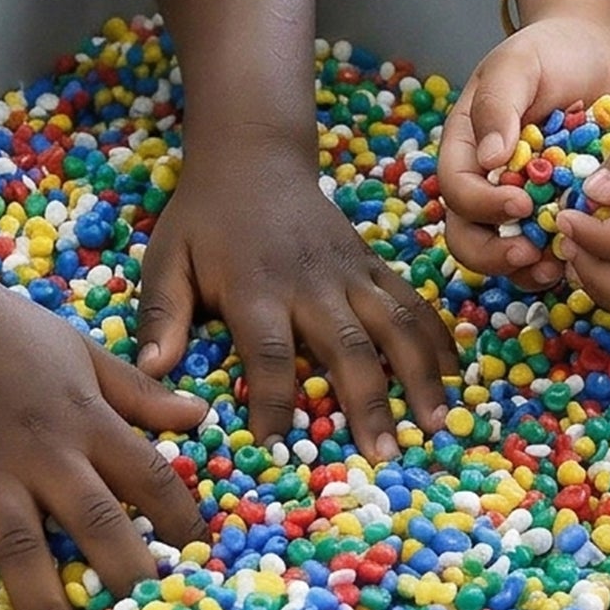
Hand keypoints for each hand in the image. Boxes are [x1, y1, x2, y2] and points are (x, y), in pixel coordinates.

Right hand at [0, 258, 203, 609]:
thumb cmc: (6, 328)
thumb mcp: (84, 354)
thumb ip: (139, 395)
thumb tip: (201, 415)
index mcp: (87, 422)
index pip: (150, 477)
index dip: (182, 519)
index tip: (204, 559)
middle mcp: (44, 454)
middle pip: (96, 522)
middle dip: (126, 575)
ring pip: (20, 546)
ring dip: (41, 598)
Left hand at [137, 137, 457, 459]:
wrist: (253, 156)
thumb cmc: (203, 218)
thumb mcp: (167, 259)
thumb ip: (160, 315)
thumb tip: (153, 370)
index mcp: (255, 287)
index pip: (267, 354)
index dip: (273, 401)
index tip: (279, 446)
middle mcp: (311, 282)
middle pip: (347, 345)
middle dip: (368, 400)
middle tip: (384, 452)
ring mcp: (350, 272)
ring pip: (395, 324)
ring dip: (420, 373)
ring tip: (436, 422)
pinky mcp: (373, 264)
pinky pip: (413, 302)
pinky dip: (438, 338)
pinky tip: (457, 377)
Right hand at [437, 15, 609, 285]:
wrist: (595, 55)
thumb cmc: (549, 54)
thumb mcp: (517, 64)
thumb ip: (498, 104)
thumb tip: (490, 159)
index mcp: (466, 149)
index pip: (457, 190)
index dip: (482, 205)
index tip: (519, 204)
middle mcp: (487, 183)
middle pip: (469, 236)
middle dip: (494, 253)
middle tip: (529, 254)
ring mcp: (523, 204)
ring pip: (506, 254)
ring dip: (526, 270)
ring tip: (558, 267)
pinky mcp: (560, 214)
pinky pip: (551, 253)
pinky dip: (563, 262)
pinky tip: (584, 258)